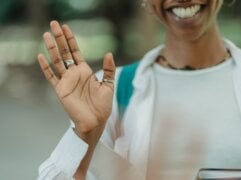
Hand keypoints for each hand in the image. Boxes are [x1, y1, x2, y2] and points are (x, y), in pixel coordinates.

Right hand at [37, 21, 115, 136]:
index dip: (71, 40)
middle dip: (60, 38)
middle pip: (64, 52)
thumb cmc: (102, 106)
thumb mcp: (109, 85)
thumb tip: (109, 53)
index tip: (66, 27)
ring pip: (56, 61)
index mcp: (85, 72)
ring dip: (51, 48)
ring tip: (46, 34)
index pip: (76, 52)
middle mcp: (74, 74)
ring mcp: (66, 81)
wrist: (96, 122)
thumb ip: (109, 69)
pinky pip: (51, 77)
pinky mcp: (60, 90)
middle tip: (54, 24)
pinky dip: (45, 67)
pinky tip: (40, 56)